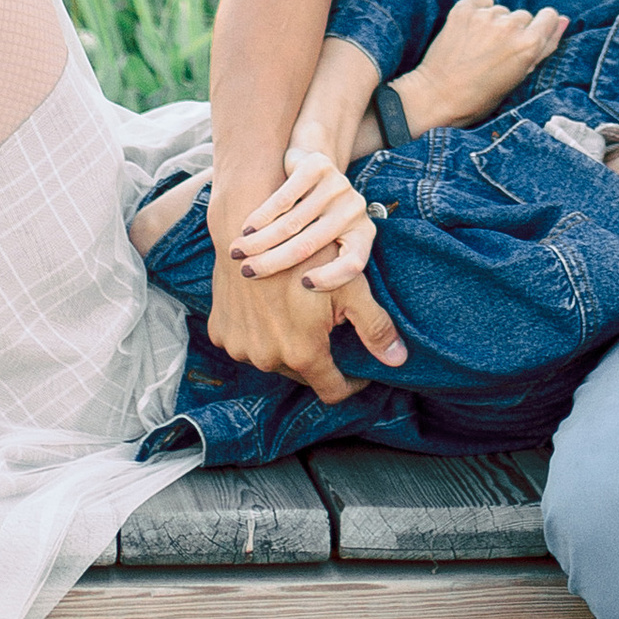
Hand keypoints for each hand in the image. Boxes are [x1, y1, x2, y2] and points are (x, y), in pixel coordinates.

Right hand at [203, 160, 405, 401]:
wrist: (251, 227)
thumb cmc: (307, 253)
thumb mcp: (350, 286)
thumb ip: (376, 327)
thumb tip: (399, 360)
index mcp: (302, 354)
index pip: (332, 391)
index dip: (350, 382)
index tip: (358, 369)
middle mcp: (267, 359)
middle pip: (301, 374)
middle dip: (317, 356)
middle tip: (326, 327)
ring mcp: (239, 348)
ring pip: (272, 359)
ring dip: (284, 345)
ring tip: (295, 314)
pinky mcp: (219, 334)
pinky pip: (244, 344)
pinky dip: (257, 334)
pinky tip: (267, 308)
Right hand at [235, 148, 377, 286]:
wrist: (314, 165)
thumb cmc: (316, 222)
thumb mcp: (331, 246)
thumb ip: (332, 281)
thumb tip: (347, 342)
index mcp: (363, 234)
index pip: (353, 263)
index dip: (330, 278)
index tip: (304, 284)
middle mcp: (355, 209)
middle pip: (313, 243)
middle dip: (275, 261)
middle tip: (248, 273)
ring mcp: (338, 185)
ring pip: (294, 221)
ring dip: (261, 241)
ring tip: (239, 253)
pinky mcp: (317, 166)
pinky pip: (285, 196)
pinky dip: (262, 215)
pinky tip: (246, 228)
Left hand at [401, 0, 566, 132]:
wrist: (436, 96)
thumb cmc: (480, 96)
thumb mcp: (519, 77)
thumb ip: (544, 47)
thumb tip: (563, 20)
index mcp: (529, 45)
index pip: (549, 16)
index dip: (541, 27)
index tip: (528, 39)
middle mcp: (510, 25)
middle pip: (523, 16)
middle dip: (514, 31)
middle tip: (497, 54)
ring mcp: (485, 16)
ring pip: (501, 11)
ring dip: (494, 24)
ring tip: (479, 48)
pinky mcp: (464, 9)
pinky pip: (482, 1)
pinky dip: (478, 13)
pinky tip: (469, 34)